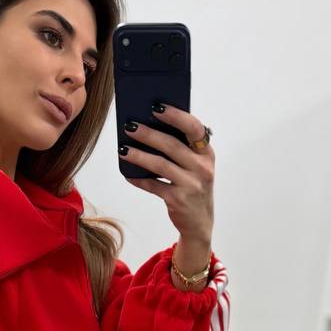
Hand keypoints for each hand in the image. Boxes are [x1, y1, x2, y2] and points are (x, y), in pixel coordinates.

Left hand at [121, 103, 213, 243]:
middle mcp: (202, 168)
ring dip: (139, 155)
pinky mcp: (178, 200)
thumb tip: (150, 126)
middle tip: (130, 125)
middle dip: (148, 134)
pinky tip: (127, 174)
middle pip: (172, 145)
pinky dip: (139, 180)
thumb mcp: (196, 166)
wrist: (199, 223)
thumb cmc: (193, 187)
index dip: (176, 116)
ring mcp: (191, 185)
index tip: (156, 107)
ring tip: (123, 149)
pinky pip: (154, 186)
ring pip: (160, 165)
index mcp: (207, 154)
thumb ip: (182, 149)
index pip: (194, 128)